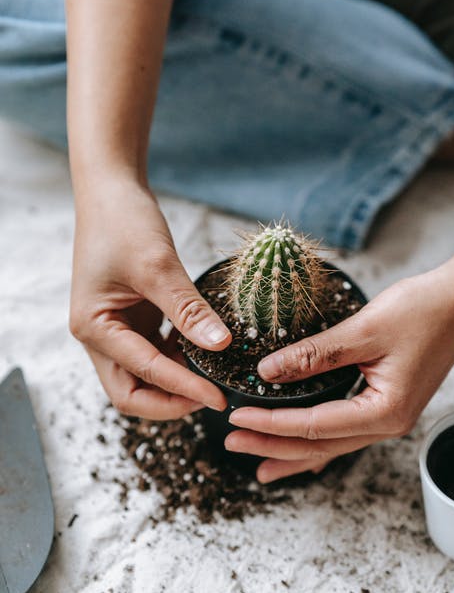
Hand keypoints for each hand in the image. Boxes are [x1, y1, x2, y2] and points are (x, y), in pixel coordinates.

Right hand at [70, 179, 230, 418]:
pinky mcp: (131, 320)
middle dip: (170, 402)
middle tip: (212, 397)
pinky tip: (203, 351)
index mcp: (93, 327)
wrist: (111, 190)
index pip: (143, 374)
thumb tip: (220, 345)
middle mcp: (98, 335)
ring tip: (213, 376)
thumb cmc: (123, 221)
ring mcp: (114, 329)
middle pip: (131, 392)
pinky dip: (177, 359)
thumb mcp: (158, 266)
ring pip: (143, 377)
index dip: (183, 389)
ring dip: (176, 382)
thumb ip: (188, 309)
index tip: (218, 398)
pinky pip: (154, 353)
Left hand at [227, 266, 453, 482]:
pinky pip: (344, 432)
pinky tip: (302, 453)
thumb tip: (267, 372)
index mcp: (384, 411)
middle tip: (233, 444)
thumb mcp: (363, 330)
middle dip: (273, 445)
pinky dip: (317, 441)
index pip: (313, 425)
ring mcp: (389, 416)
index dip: (271, 422)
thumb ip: (314, 354)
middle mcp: (388, 423)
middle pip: (320, 445)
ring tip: (259, 464)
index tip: (236, 416)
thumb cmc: (422, 311)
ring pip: (331, 444)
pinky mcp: (386, 403)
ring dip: (293, 451)